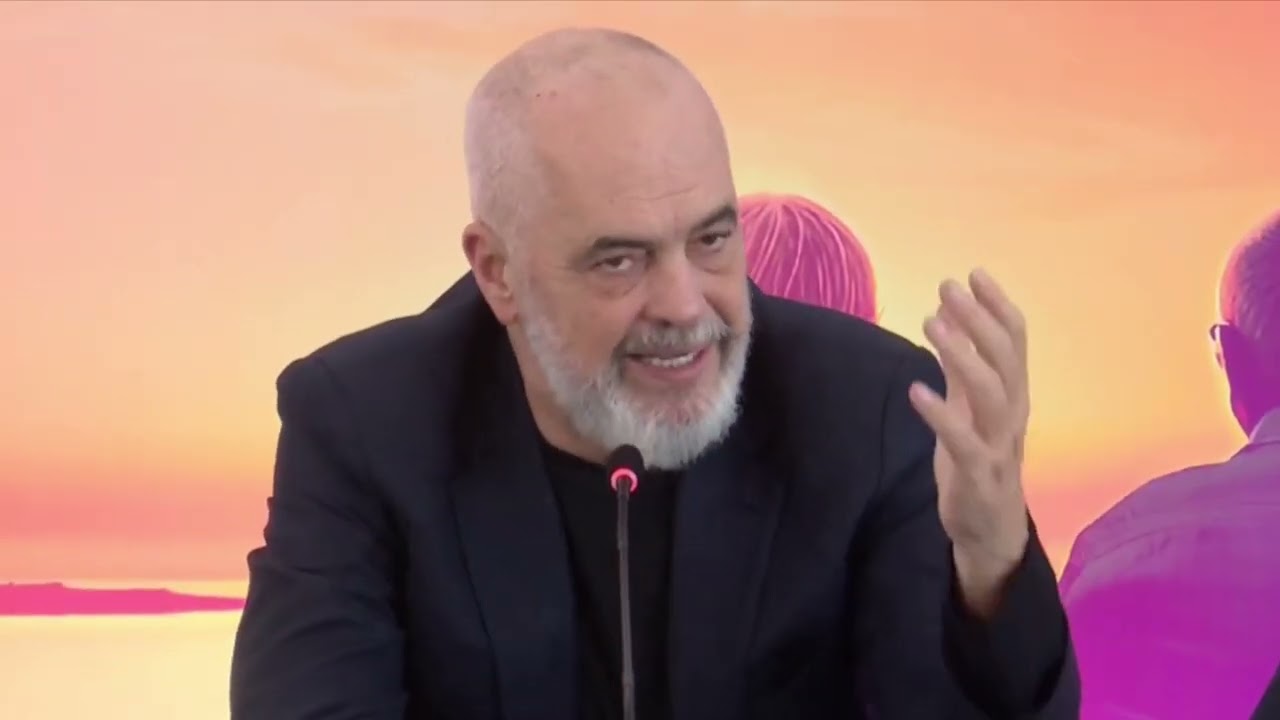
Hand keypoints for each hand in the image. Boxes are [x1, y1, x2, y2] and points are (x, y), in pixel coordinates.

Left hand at [907, 269, 1031, 617]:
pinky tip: (916, 391)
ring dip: (964, 356)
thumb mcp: (968, 406)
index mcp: (1013, 393)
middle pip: (1005, 358)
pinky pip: (964, 441)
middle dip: (978, 319)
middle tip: (948, 286)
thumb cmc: (976, 460)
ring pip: (992, 394)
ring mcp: (1000, 444)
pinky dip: (941, 414)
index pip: (1015, 340)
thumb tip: (948, 314)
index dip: (997, 305)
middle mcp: (1013, 413)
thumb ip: (961, 365)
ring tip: (933, 324)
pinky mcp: (979, 474)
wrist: (988, 529)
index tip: (973, 272)